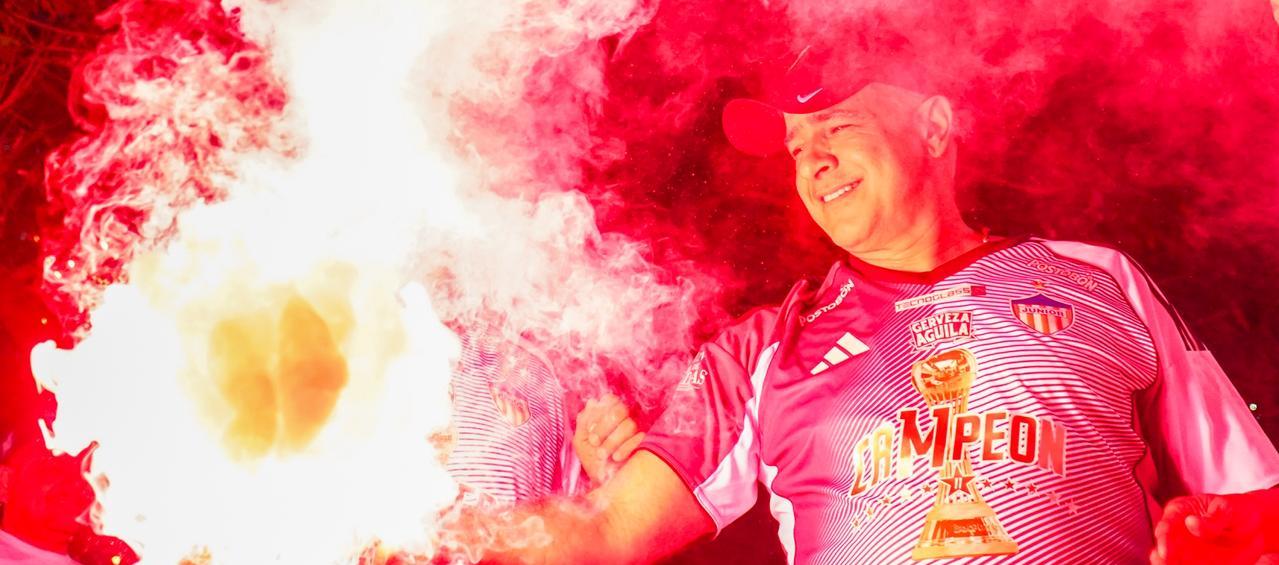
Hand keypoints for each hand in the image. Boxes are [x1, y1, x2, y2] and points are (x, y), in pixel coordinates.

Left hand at [573, 394, 644, 484]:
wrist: (605, 485)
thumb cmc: (593, 461)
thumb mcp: (582, 442)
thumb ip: (584, 422)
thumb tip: (592, 402)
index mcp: (608, 414)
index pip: (610, 399)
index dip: (599, 414)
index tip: (589, 432)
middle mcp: (624, 419)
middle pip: (620, 409)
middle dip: (604, 426)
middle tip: (594, 442)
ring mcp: (636, 431)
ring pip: (630, 425)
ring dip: (613, 440)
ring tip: (602, 455)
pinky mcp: (645, 444)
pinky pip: (640, 438)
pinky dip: (626, 448)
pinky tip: (616, 458)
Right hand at [1151, 493, 1266, 564]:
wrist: (1256, 527)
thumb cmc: (1239, 511)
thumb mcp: (1229, 509)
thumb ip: (1213, 518)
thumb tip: (1190, 523)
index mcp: (1179, 511)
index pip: (1167, 526)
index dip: (1164, 540)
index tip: (1165, 554)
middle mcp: (1178, 531)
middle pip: (1163, 547)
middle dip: (1160, 559)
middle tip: (1164, 564)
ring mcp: (1185, 549)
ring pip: (1172, 561)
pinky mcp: (1196, 562)